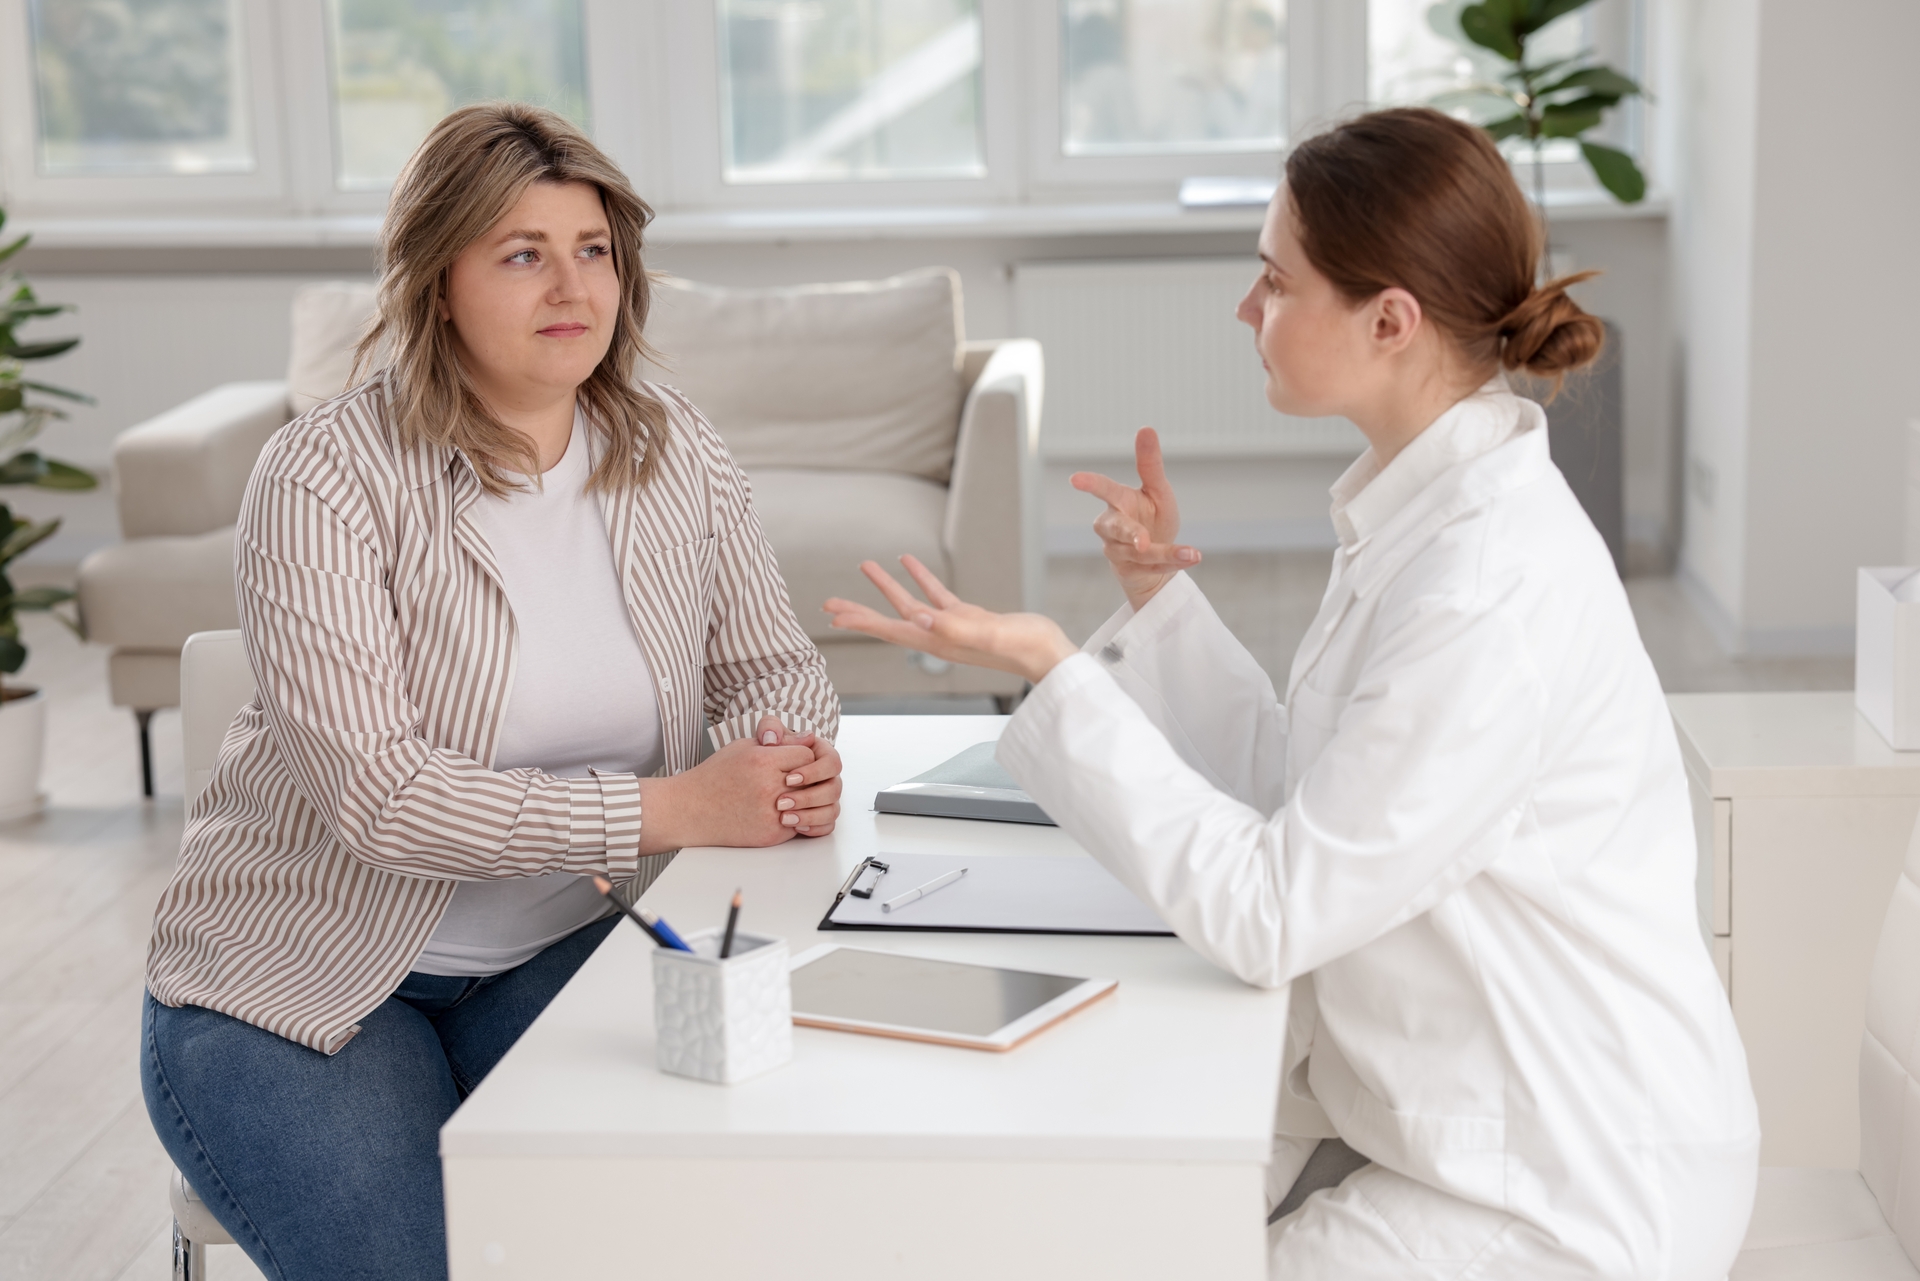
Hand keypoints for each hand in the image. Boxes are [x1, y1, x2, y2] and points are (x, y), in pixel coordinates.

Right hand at [637, 730, 814, 851]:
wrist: (690, 810)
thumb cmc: (715, 776)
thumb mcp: (744, 747)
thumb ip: (778, 742)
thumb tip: (808, 739)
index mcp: (763, 760)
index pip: (807, 755)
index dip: (803, 757)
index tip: (794, 761)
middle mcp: (769, 787)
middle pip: (812, 779)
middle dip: (806, 779)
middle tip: (795, 779)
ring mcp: (771, 813)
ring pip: (809, 804)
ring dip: (804, 800)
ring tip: (791, 796)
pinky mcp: (771, 834)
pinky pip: (800, 825)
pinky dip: (795, 819)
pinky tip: (780, 812)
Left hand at [756, 713, 842, 837]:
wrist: (757, 777)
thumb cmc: (767, 753)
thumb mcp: (768, 736)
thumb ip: (770, 729)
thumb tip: (774, 738)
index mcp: (822, 755)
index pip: (831, 763)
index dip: (814, 772)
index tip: (789, 778)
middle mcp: (828, 777)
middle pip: (834, 789)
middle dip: (809, 797)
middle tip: (782, 802)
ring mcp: (826, 797)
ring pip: (832, 810)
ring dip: (810, 816)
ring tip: (785, 818)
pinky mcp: (821, 814)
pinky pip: (827, 825)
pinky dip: (813, 828)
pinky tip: (795, 828)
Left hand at [824, 555, 1076, 685]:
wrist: (1050, 653)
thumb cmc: (1023, 646)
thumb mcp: (987, 632)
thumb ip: (952, 625)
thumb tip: (916, 616)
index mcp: (938, 641)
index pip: (890, 630)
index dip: (860, 621)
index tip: (832, 614)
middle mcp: (939, 637)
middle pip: (890, 621)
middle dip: (860, 610)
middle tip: (829, 602)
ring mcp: (953, 627)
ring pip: (911, 604)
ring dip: (887, 587)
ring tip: (866, 566)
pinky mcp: (969, 616)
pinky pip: (937, 595)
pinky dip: (922, 578)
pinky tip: (910, 562)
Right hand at [1070, 426, 1199, 611]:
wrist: (1152, 558)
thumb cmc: (1152, 517)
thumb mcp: (1157, 490)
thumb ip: (1150, 464)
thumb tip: (1146, 428)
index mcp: (1119, 501)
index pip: (1104, 490)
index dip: (1090, 484)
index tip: (1075, 478)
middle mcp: (1111, 527)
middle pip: (1116, 528)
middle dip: (1130, 534)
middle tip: (1142, 541)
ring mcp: (1117, 551)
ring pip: (1140, 553)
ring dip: (1166, 553)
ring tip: (1192, 554)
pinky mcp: (1128, 571)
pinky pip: (1152, 568)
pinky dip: (1173, 563)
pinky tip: (1192, 557)